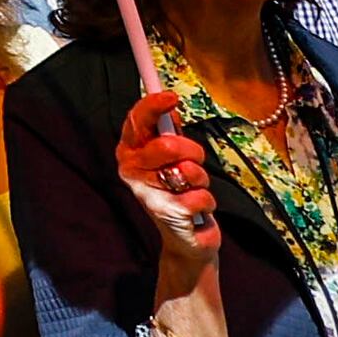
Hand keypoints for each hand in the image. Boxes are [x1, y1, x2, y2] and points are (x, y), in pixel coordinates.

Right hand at [113, 91, 220, 285]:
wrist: (185, 239)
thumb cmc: (178, 192)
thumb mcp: (172, 159)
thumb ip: (168, 134)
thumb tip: (169, 108)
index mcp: (130, 153)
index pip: (136, 122)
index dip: (152, 105)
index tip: (171, 97)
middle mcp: (132, 172)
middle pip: (166, 145)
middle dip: (191, 151)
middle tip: (194, 161)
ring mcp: (148, 194)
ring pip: (187, 170)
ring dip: (200, 178)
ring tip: (192, 189)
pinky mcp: (169, 214)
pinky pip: (201, 195)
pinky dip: (207, 200)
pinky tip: (196, 210)